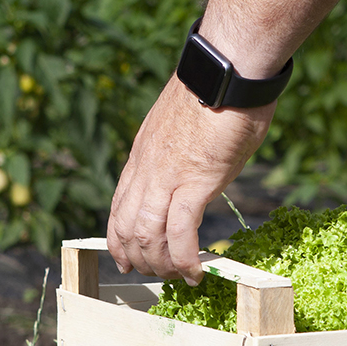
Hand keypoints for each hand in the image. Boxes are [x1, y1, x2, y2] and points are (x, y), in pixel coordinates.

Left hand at [107, 77, 273, 281]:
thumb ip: (179, 151)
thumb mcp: (184, 126)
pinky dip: (184, 258)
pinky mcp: (195, 181)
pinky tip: (196, 272)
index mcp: (142, 155)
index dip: (118, 239)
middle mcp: (146, 169)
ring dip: (161, 263)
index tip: (126, 259)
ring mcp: (167, 176)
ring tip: (178, 276)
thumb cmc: (218, 90)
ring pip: (147, 234)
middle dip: (137, 258)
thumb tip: (192, 167)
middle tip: (156, 274)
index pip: (118, 206)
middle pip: (126, 227)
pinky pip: (180, 231)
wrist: (228, 69)